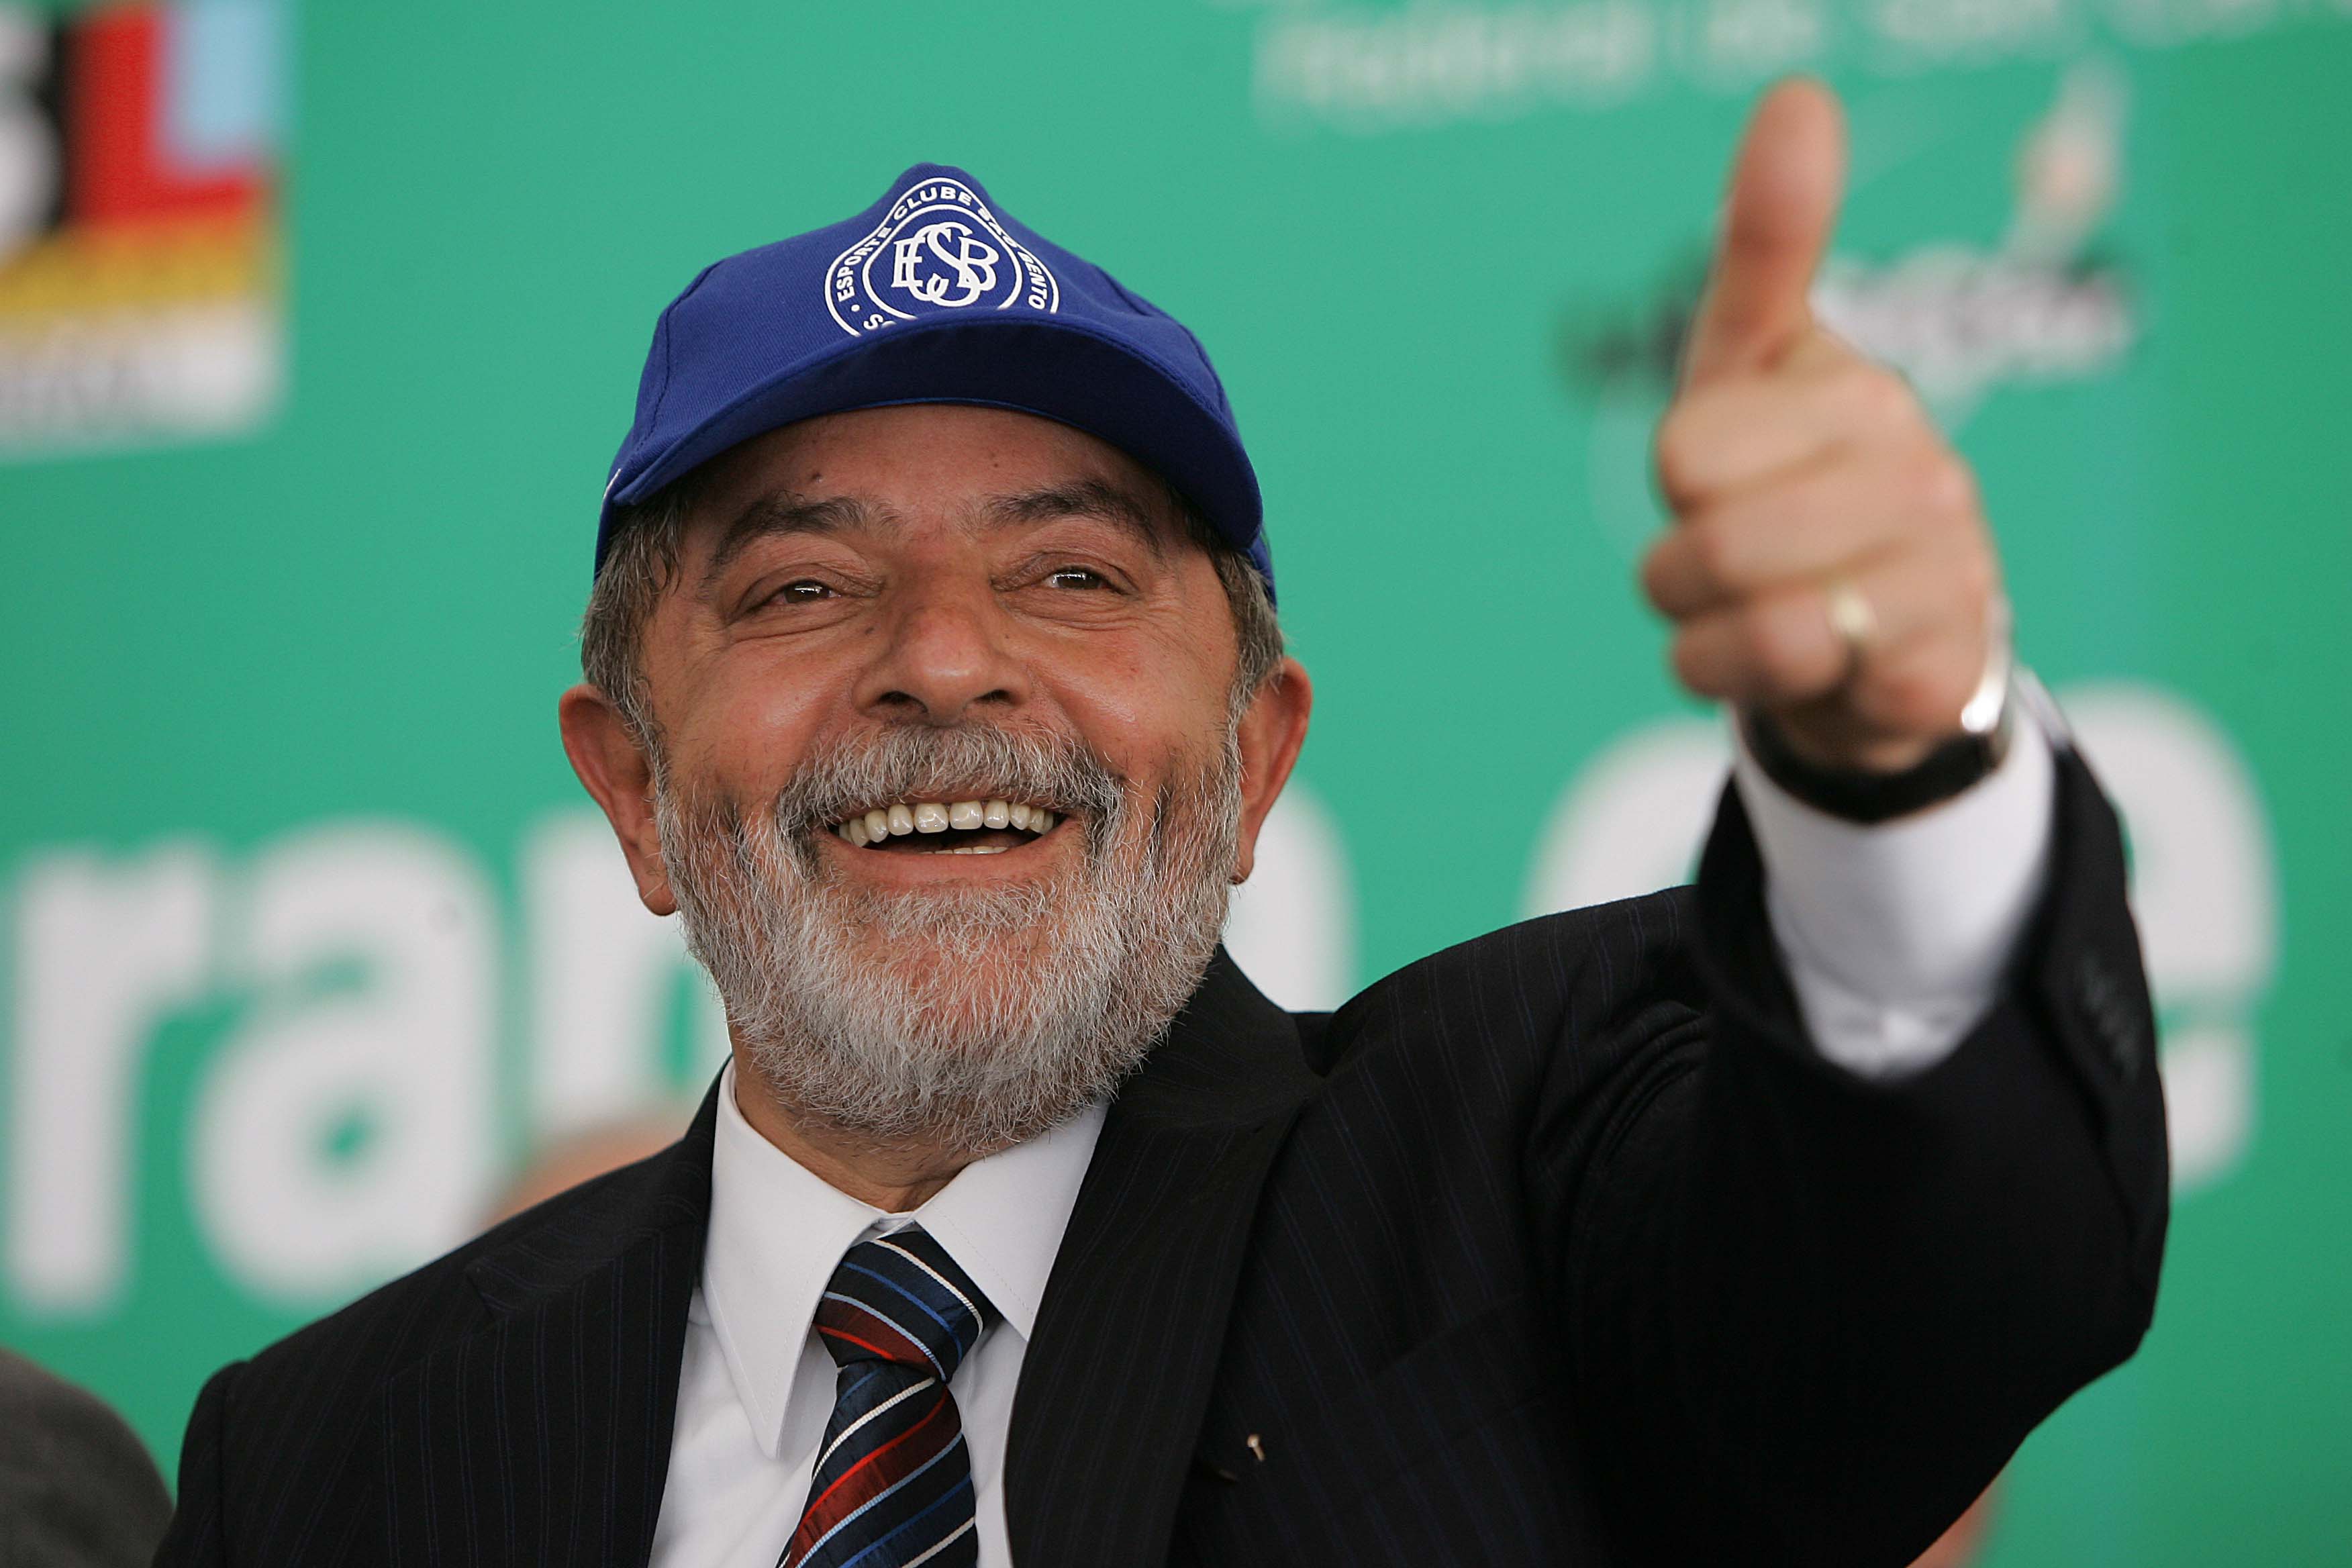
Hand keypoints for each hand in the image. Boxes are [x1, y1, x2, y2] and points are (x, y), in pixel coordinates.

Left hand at [1640, 79, 2001, 773]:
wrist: (1878, 645)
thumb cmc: (1793, 487)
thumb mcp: (1755, 367)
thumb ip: (1769, 241)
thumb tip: (1799, 94)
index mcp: (1858, 391)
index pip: (1684, 453)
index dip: (1680, 484)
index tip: (1725, 481)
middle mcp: (1917, 470)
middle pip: (1708, 537)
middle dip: (1684, 569)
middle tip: (1736, 561)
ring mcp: (1942, 570)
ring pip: (1743, 610)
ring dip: (1709, 631)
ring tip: (1759, 610)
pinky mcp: (1940, 662)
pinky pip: (1781, 675)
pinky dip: (1746, 682)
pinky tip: (1798, 666)